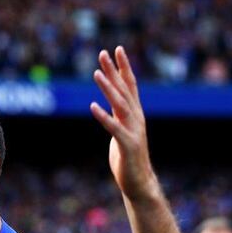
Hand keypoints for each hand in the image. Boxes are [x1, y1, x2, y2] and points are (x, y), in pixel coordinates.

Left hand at [90, 46, 156, 201]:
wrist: (139, 182)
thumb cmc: (129, 158)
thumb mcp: (122, 132)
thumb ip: (119, 117)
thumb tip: (112, 103)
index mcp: (135, 115)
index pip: (130, 85)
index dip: (123, 67)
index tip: (117, 50)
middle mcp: (137, 119)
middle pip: (124, 90)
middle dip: (114, 71)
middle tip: (103, 53)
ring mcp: (134, 131)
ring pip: (120, 105)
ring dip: (108, 88)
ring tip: (97, 73)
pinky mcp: (128, 145)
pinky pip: (114, 128)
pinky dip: (103, 116)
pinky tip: (92, 106)